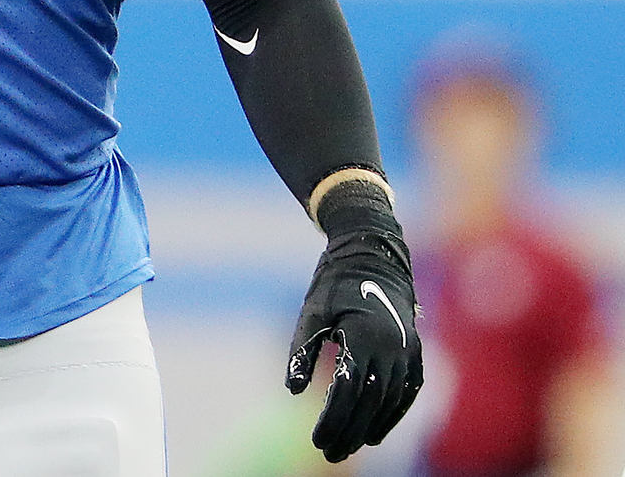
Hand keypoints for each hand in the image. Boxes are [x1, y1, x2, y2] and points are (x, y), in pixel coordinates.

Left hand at [286, 214, 422, 462]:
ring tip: (347, 447)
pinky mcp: (416, 353)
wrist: (374, 256)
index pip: (348, 391)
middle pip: (370, 403)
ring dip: (370, 428)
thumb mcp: (312, 313)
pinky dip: (392, 415)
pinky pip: (407, 392)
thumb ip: (302, 351)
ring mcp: (409, 352)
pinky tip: (375, 432)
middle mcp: (393, 348)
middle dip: (349, 432)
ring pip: (391, 401)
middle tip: (329, 454)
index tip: (316, 440)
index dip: (332, 419)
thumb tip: (293, 391)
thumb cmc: (335, 284)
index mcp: (364, 337)